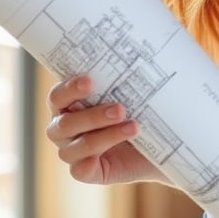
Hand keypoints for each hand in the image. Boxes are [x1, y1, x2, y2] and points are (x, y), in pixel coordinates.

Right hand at [46, 75, 160, 185]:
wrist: (161, 143)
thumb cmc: (141, 110)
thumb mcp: (135, 91)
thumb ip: (126, 76)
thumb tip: (142, 47)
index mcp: (68, 104)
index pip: (57, 96)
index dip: (70, 89)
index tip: (91, 81)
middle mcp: (64, 128)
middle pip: (65, 123)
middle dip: (93, 116)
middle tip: (120, 108)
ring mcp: (72, 151)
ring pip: (76, 146)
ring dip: (105, 136)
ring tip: (133, 127)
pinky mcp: (85, 171)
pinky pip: (79, 170)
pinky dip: (90, 162)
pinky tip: (109, 155)